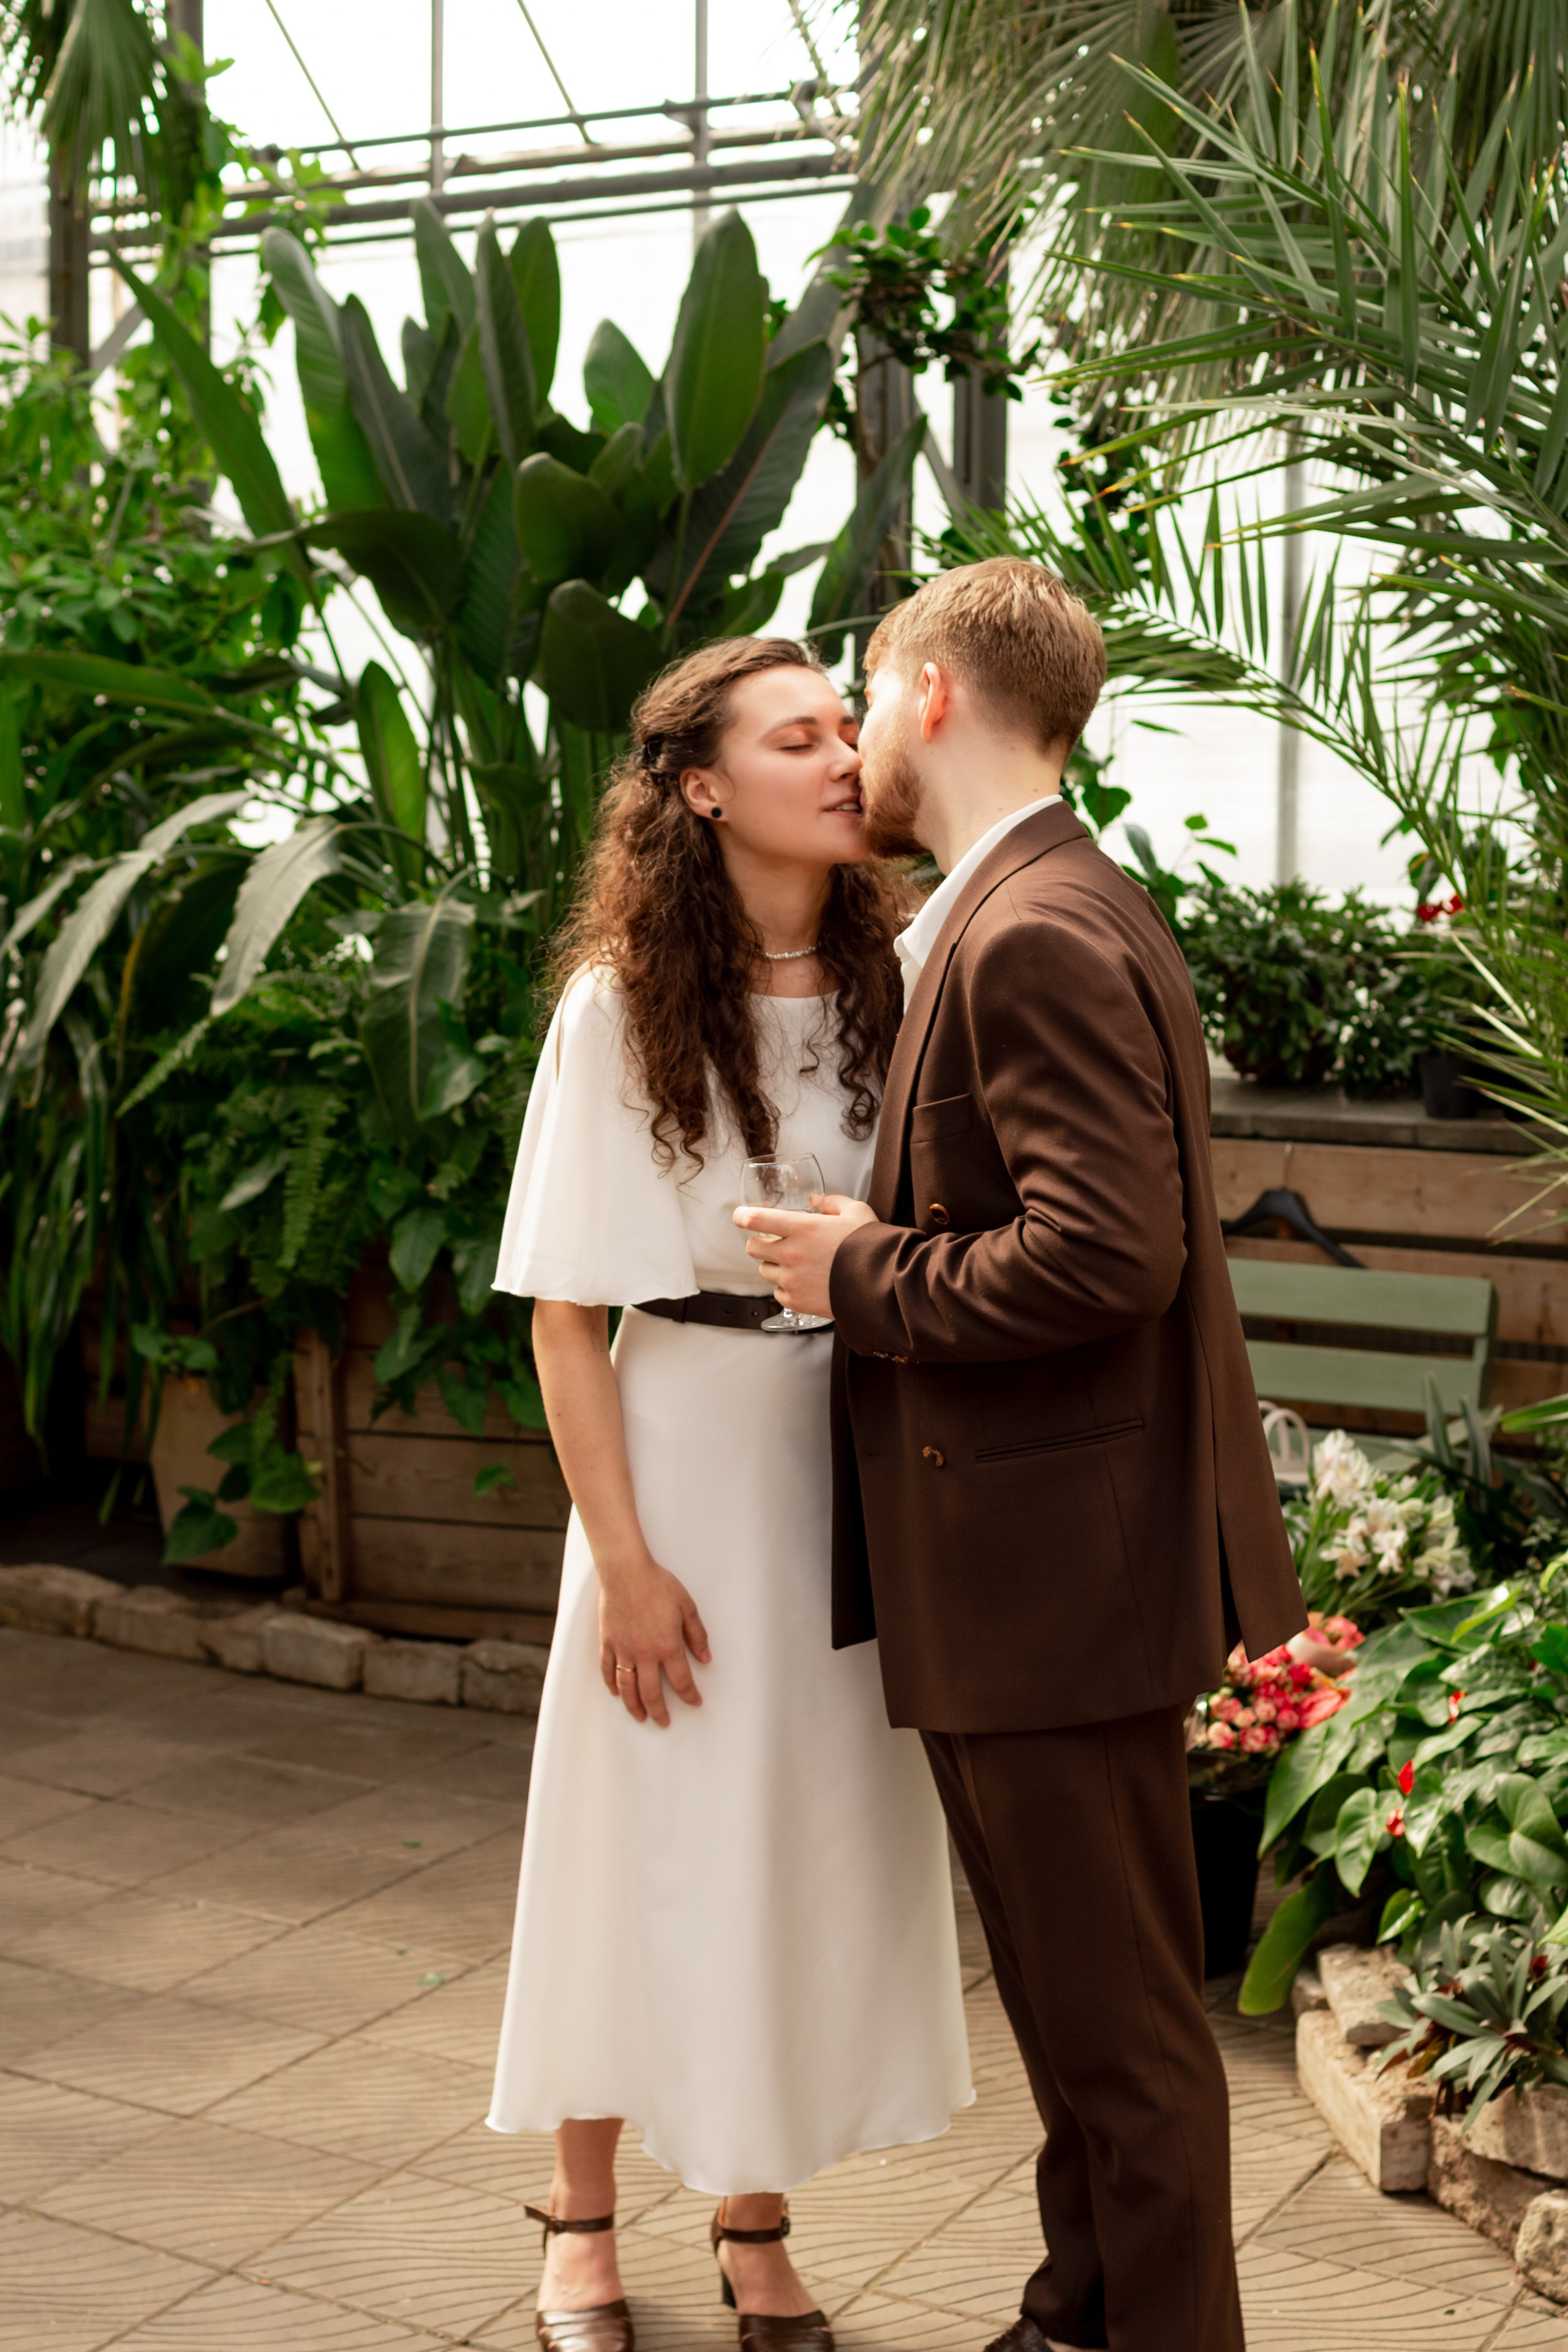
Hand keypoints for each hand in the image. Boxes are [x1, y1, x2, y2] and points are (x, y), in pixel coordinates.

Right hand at [599, 1556, 710, 1726]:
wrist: (626, 1571)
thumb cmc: (658, 1585)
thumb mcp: (687, 1607)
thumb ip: (697, 1634)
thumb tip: (705, 1658)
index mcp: (667, 1645)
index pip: (681, 1681)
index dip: (689, 1695)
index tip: (695, 1702)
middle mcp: (644, 1654)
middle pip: (651, 1693)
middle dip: (660, 1711)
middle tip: (664, 1722)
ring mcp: (623, 1650)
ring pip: (627, 1688)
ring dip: (634, 1706)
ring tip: (641, 1717)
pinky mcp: (608, 1642)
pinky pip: (608, 1670)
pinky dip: (612, 1685)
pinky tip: (617, 1693)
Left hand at [732, 1192, 878, 1319]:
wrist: (882, 1285)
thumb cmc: (870, 1246)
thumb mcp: (857, 1212)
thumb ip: (833, 1202)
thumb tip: (815, 1201)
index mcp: (801, 1228)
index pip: (756, 1219)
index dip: (743, 1216)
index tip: (740, 1216)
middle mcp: (791, 1253)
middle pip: (753, 1247)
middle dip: (760, 1243)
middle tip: (775, 1243)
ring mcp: (791, 1279)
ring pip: (764, 1270)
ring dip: (774, 1266)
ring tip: (797, 1265)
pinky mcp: (796, 1301)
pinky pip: (778, 1292)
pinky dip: (787, 1288)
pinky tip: (805, 1283)